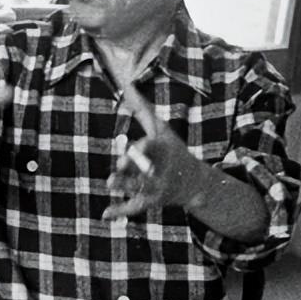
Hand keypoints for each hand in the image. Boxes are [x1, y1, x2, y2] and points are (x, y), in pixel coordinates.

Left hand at [103, 82, 201, 219]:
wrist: (196, 182)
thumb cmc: (174, 151)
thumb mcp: (163, 130)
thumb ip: (145, 110)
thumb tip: (128, 85)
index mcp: (164, 151)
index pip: (151, 148)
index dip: (142, 148)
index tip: (133, 147)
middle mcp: (161, 170)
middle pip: (145, 169)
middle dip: (133, 168)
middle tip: (118, 166)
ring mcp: (156, 187)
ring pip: (139, 187)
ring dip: (125, 186)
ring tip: (108, 182)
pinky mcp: (151, 202)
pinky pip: (134, 207)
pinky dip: (120, 211)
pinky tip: (104, 214)